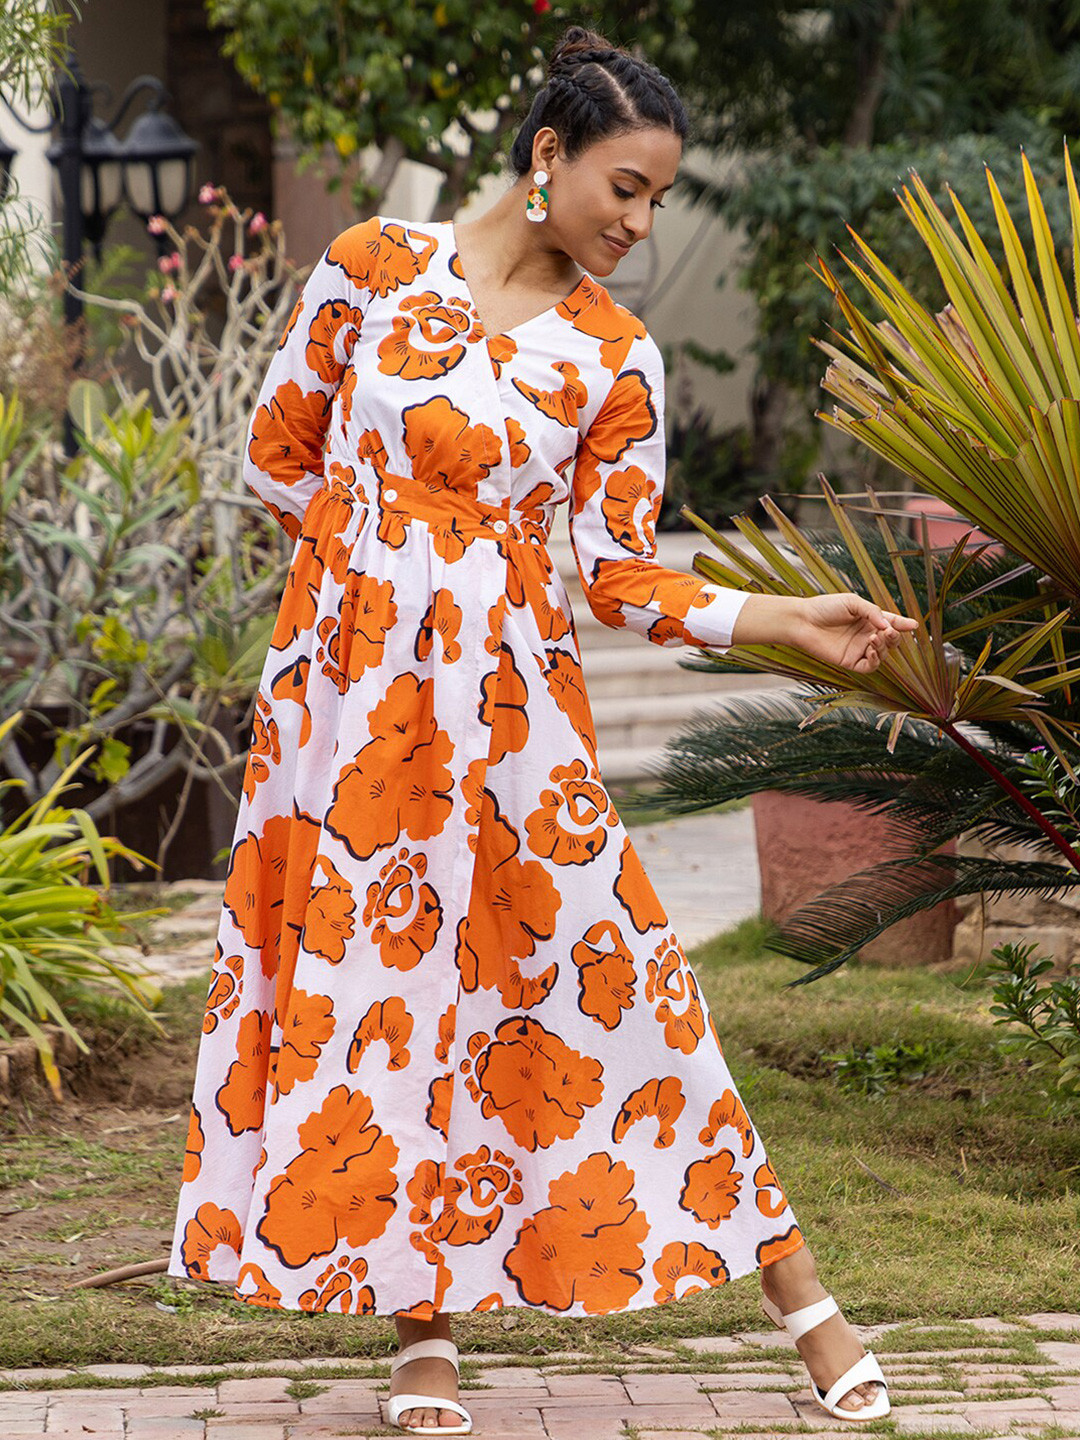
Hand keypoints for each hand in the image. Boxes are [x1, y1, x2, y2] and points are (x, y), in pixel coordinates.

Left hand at [795, 592, 918, 672]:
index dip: (903, 624)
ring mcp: (859, 649)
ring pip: (883, 654)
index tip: (914, 625)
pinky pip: (870, 666)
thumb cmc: (825, 607)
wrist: (803, 620)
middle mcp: (866, 635)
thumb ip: (873, 612)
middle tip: (890, 632)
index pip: (891, 623)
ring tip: (874, 637)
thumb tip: (889, 626)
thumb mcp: (852, 603)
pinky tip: (871, 649)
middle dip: (895, 637)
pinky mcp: (850, 662)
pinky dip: (875, 660)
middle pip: (891, 641)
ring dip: (884, 647)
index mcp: (869, 619)